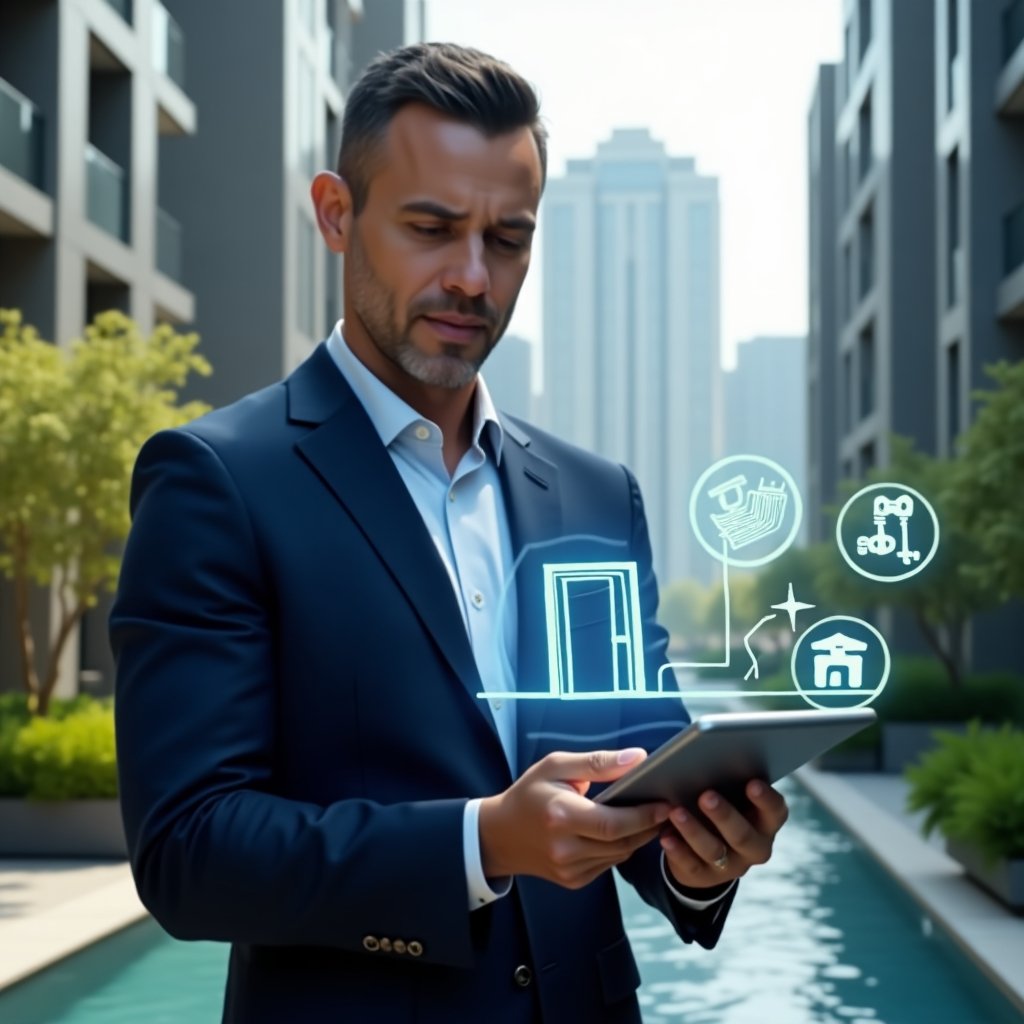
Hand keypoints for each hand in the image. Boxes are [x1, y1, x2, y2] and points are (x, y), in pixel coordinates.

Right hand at [478, 748, 670, 889]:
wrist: (500, 834)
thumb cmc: (529, 793)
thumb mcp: (556, 766)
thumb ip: (598, 762)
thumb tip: (639, 758)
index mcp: (561, 815)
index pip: (613, 822)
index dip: (644, 815)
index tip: (665, 803)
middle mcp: (565, 848)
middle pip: (622, 842)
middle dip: (648, 826)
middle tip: (667, 809)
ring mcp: (569, 869)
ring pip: (619, 855)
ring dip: (637, 837)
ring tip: (649, 817)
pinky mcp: (573, 880)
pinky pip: (608, 864)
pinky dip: (619, 848)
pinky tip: (621, 831)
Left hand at [660, 780, 787, 889]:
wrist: (708, 847)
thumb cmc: (723, 804)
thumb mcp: (731, 794)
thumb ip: (728, 779)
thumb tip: (710, 756)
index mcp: (766, 822)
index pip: (775, 812)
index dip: (766, 799)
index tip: (752, 782)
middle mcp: (755, 847)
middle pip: (743, 835)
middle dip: (724, 815)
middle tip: (706, 795)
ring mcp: (731, 865)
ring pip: (714, 851)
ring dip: (694, 831)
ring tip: (676, 811)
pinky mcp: (706, 877)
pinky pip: (691, 866)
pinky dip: (677, 851)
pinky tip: (665, 836)